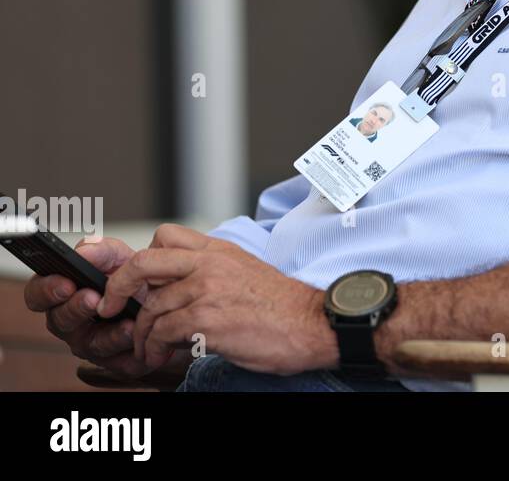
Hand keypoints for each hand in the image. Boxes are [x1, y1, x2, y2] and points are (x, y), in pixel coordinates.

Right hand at [23, 236, 179, 378]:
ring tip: (127, 322)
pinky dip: (131, 350)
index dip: (46, 290)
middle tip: (93, 298)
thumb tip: (84, 250)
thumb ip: (101, 251)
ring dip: (109, 334)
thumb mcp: (120, 258)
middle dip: (75, 309)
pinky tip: (141, 338)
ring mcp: (91, 343)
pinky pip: (118, 361)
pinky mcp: (114, 361)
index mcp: (63, 294)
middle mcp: (71, 321)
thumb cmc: (133, 279)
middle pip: (60, 321)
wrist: (167, 300)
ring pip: (92, 344)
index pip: (38, 294)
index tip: (65, 282)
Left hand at [99, 224, 335, 374]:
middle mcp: (210, 264)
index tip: (137, 283)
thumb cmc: (283, 307)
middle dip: (116, 287)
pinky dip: (153, 348)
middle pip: (143, 263)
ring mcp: (207, 289)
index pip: (165, 237)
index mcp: (220, 250)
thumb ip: (212, 273)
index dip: (143, 260)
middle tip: (110, 305)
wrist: (313, 323)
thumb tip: (176, 291)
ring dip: (141, 334)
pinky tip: (161, 356)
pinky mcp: (207, 319)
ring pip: (150, 307)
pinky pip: (161, 332)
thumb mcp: (246, 273)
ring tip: (148, 349)